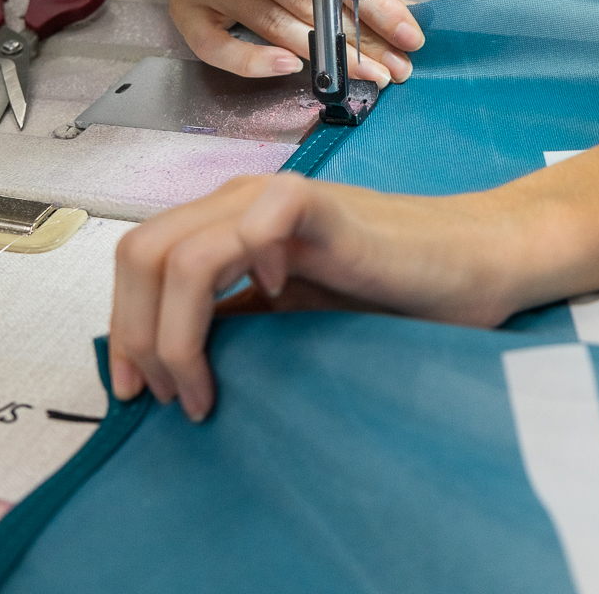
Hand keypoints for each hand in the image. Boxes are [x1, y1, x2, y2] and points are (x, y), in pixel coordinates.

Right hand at [79, 0, 422, 84]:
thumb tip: (401, 13)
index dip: (375, 4)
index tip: (408, 33)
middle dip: (357, 38)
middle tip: (392, 66)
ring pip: (272, 20)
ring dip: (324, 54)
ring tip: (363, 74)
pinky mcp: (186, 9)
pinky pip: (220, 47)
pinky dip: (256, 61)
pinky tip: (291, 68)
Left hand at [109, 173, 527, 422]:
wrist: (475, 262)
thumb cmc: (394, 293)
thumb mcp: (290, 318)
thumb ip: (234, 324)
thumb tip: (165, 368)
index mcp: (227, 223)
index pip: (139, 260)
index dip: (124, 327)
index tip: (137, 393)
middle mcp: (240, 201)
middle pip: (141, 254)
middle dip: (137, 337)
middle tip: (170, 398)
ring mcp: (277, 199)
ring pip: (178, 253)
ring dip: (175, 333)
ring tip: (206, 387)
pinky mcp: (319, 206)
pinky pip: (253, 224)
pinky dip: (245, 271)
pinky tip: (277, 299)